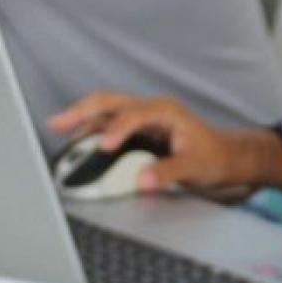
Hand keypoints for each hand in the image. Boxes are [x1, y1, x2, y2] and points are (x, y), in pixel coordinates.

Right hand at [48, 91, 281, 194]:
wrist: (224, 156)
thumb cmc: (213, 157)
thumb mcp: (194, 167)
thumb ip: (168, 172)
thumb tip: (143, 180)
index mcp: (165, 111)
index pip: (134, 115)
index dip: (117, 130)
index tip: (103, 147)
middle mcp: (150, 110)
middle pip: (110, 102)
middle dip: (82, 110)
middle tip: (57, 122)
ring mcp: (141, 118)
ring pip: (105, 111)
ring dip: (81, 119)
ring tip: (57, 129)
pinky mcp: (136, 130)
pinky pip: (107, 125)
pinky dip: (90, 131)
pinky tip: (76, 142)